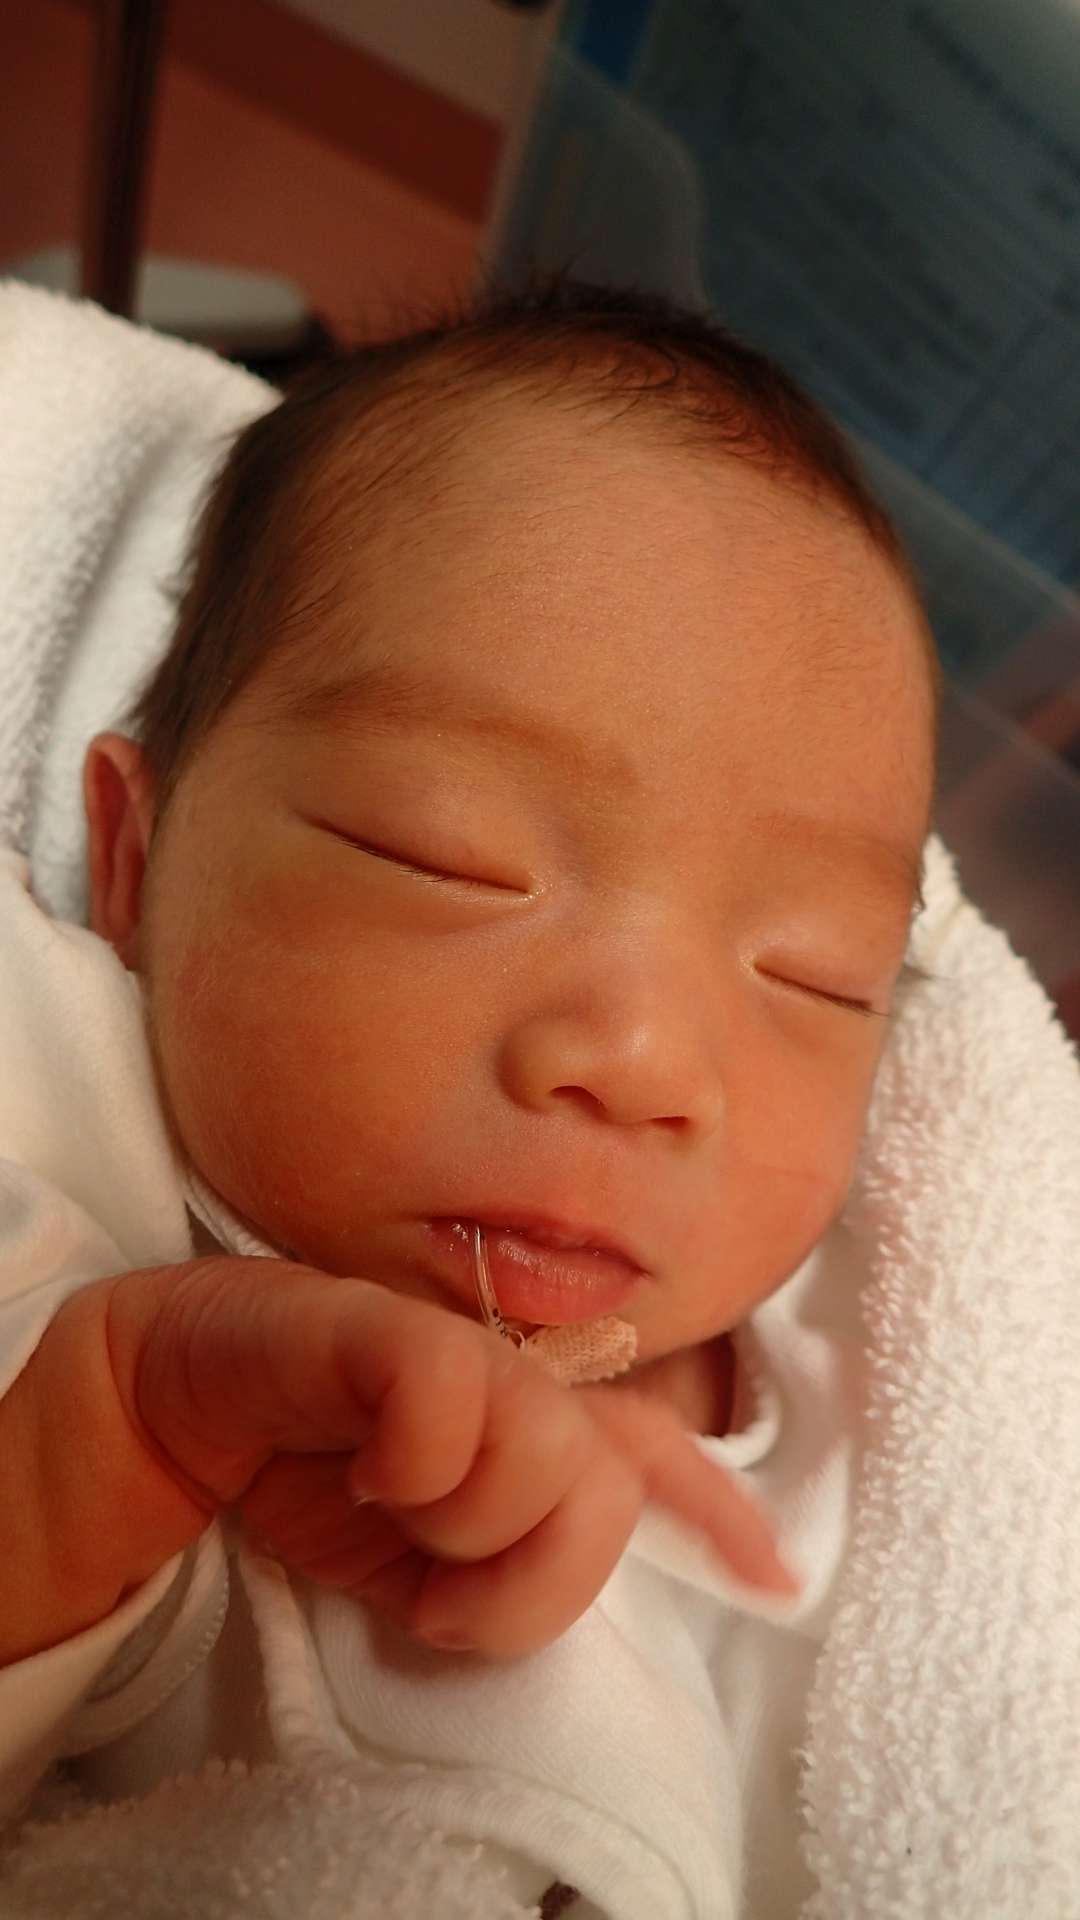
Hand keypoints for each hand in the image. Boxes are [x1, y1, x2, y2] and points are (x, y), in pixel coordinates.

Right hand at [9, 1256, 794, 1665]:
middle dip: (526, 1570)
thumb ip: (511, 1558)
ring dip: (459, 1523)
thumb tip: (589, 1567)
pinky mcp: (382, 1321)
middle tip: (438, 1569)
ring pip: (548, 1450)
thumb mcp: (425, 1554)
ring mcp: (453, 1336)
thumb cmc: (313, 1472)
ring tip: (396, 1507)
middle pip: (606, 1485)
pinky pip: (452, 1399)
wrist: (177, 1407)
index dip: (719, 1510)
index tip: (777, 1576)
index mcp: (533, 1420)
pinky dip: (416, 1467)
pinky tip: (371, 1467)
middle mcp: (514, 1370)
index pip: (653, 1455)